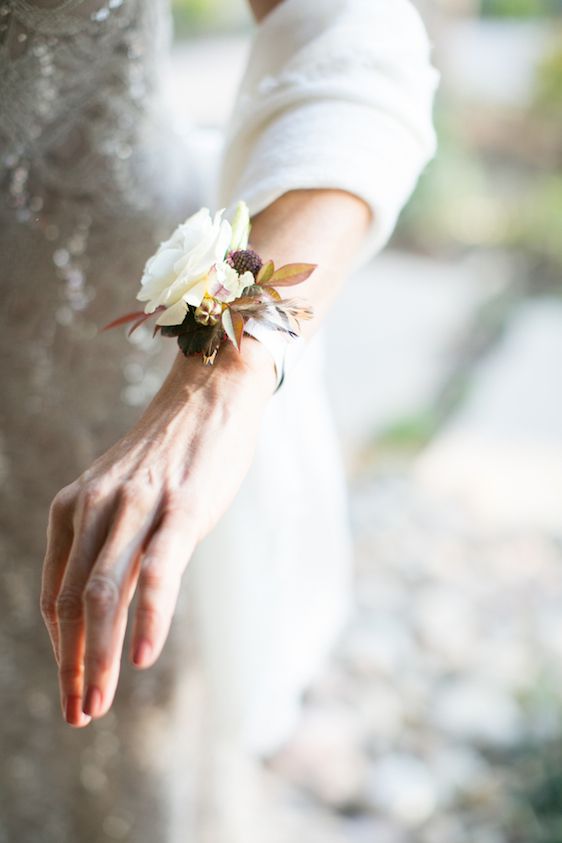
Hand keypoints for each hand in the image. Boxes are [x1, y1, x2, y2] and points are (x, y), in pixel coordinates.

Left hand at [40, 341, 274, 726]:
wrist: (211, 397)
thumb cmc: (172, 456)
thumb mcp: (127, 502)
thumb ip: (112, 553)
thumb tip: (107, 617)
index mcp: (73, 508)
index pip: (54, 595)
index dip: (59, 650)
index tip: (72, 688)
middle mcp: (95, 507)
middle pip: (70, 603)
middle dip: (71, 666)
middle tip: (78, 714)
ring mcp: (137, 506)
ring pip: (103, 594)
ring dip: (98, 658)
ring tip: (99, 704)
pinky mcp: (180, 508)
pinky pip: (156, 572)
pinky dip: (148, 619)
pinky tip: (144, 657)